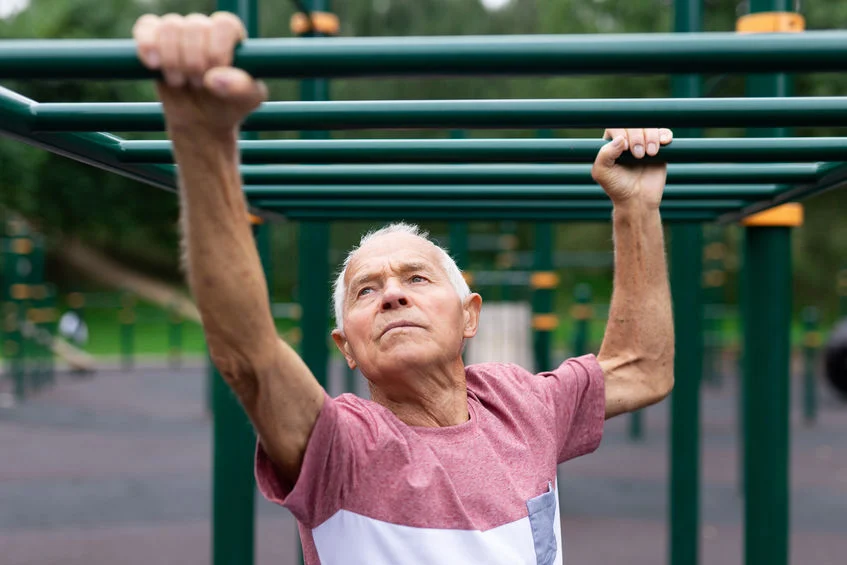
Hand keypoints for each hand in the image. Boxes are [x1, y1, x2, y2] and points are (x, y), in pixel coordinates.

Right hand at [132, 12, 267, 135]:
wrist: (202, 122)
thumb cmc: (229, 105)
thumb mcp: (247, 100)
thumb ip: (241, 87)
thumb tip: (215, 79)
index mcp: (232, 36)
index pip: (224, 25)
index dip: (216, 49)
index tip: (214, 74)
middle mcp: (206, 28)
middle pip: (195, 25)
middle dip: (194, 60)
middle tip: (197, 84)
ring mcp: (179, 33)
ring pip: (170, 26)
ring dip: (172, 59)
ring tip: (179, 82)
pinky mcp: (154, 40)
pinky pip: (146, 27)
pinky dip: (147, 46)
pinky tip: (154, 66)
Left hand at [591, 128, 673, 208]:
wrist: (638, 200)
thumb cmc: (617, 187)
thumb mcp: (602, 173)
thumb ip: (604, 155)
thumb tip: (620, 139)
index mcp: (611, 142)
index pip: (616, 125)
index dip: (623, 133)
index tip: (625, 150)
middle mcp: (627, 139)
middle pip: (634, 123)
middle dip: (637, 136)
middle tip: (638, 155)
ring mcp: (644, 142)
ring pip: (650, 126)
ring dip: (651, 137)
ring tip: (650, 154)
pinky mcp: (659, 147)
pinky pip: (664, 133)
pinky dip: (665, 135)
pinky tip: (664, 142)